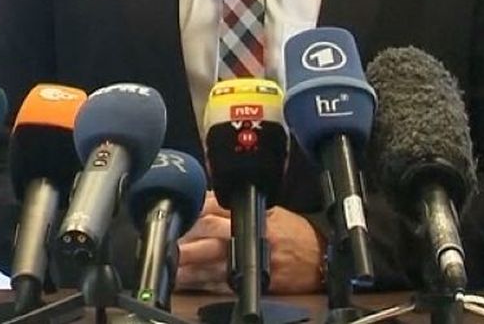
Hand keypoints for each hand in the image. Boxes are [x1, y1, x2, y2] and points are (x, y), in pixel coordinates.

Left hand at [174, 193, 326, 294]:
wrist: (320, 258)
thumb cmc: (294, 232)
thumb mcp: (270, 208)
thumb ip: (237, 204)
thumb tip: (205, 200)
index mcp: (251, 214)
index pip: (215, 206)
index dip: (192, 208)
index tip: (175, 208)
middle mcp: (247, 235)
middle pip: (208, 233)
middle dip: (185, 236)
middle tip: (163, 237)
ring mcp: (248, 259)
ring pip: (209, 261)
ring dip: (186, 262)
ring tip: (166, 261)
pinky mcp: (250, 280)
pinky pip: (220, 282)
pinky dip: (201, 283)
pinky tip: (185, 281)